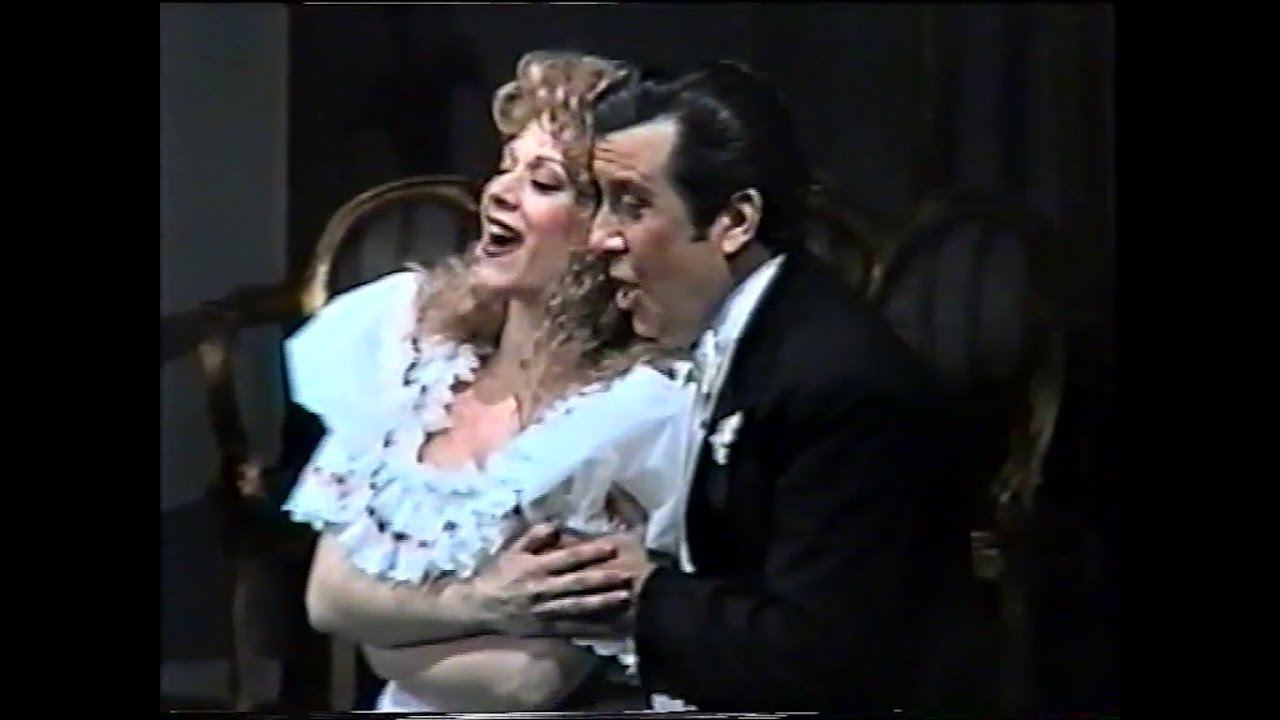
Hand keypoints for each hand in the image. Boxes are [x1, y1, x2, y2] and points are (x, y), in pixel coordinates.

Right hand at [467, 523, 633, 636]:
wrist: (478, 607)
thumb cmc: (497, 575)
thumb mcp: (512, 550)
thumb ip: (534, 536)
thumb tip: (557, 524)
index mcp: (536, 567)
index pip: (568, 558)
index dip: (590, 552)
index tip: (611, 547)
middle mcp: (543, 589)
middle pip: (578, 583)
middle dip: (604, 579)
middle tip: (629, 574)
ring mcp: (545, 611)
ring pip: (579, 607)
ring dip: (603, 603)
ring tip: (624, 598)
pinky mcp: (546, 629)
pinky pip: (571, 629)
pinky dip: (590, 629)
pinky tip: (608, 627)